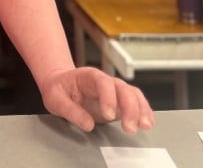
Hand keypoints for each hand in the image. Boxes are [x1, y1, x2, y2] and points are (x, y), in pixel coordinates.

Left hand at [39, 67, 154, 134]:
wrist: (61, 85)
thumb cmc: (58, 88)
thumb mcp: (55, 98)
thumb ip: (70, 110)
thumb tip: (87, 124)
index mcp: (88, 76)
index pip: (103, 83)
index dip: (109, 98)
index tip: (109, 115)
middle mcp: (105, 81)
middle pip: (123, 89)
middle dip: (130, 108)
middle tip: (129, 127)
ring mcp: (114, 91)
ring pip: (133, 95)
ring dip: (141, 110)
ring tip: (144, 126)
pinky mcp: (119, 102)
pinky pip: (136, 103)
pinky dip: (144, 112)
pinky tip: (147, 123)